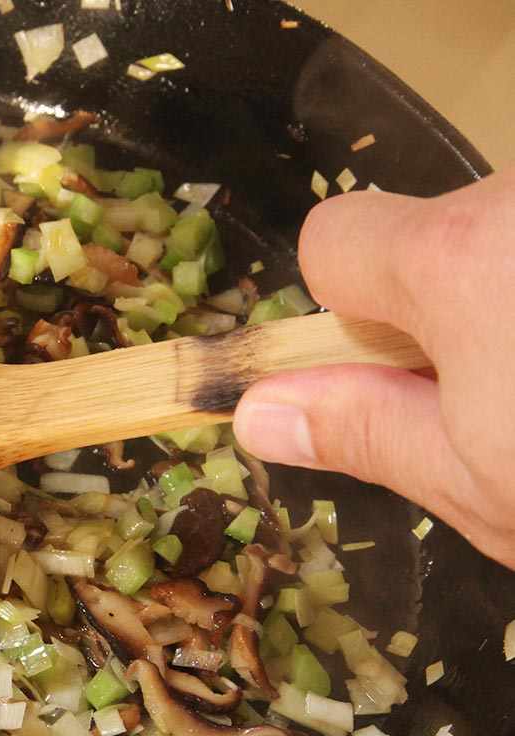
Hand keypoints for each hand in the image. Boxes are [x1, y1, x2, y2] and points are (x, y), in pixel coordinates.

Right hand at [234, 172, 514, 568]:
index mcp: (458, 261)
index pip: (336, 238)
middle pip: (439, 235)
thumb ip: (368, 433)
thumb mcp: (484, 485)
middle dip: (454, 305)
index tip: (385, 365)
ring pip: (513, 237)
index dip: (342, 306)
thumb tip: (260, 413)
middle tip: (502, 395)